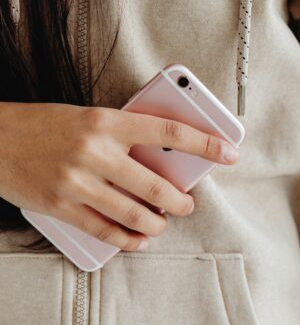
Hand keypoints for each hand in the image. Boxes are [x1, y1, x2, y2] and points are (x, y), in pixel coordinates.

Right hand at [0, 103, 238, 250]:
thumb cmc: (45, 123)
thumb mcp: (88, 117)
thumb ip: (122, 134)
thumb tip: (157, 155)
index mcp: (106, 121)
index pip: (168, 130)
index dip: (204, 142)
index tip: (228, 151)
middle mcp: (95, 151)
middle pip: (155, 184)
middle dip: (181, 200)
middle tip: (188, 203)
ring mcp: (78, 182)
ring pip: (133, 213)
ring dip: (157, 223)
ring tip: (164, 222)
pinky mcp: (62, 206)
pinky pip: (105, 230)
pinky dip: (128, 239)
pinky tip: (139, 239)